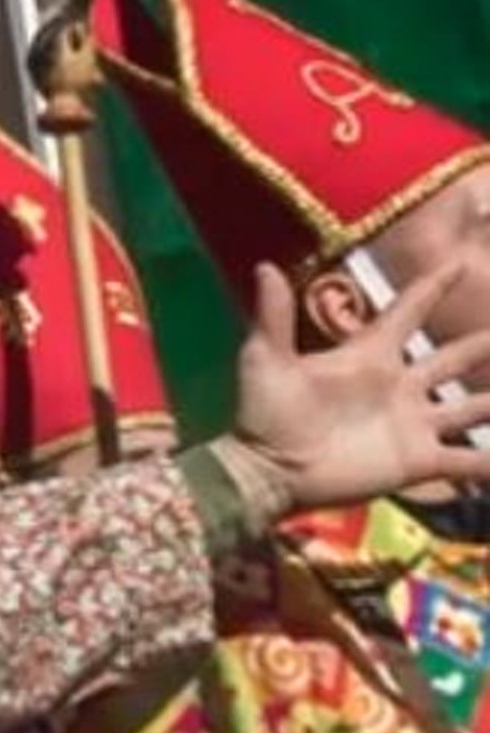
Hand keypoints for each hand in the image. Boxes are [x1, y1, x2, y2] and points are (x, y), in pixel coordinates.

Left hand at [233, 261, 489, 510]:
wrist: (267, 472)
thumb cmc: (264, 414)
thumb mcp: (266, 360)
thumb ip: (274, 316)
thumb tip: (265, 265)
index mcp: (369, 356)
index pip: (408, 311)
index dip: (433, 286)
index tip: (460, 261)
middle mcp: (399, 386)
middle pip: (455, 356)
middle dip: (485, 343)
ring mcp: (412, 423)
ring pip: (474, 406)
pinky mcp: (418, 461)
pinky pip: (469, 462)